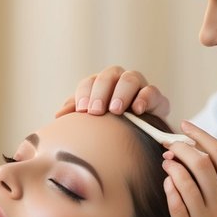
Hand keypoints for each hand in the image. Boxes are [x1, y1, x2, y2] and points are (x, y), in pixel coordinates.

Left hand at [55, 65, 170, 119]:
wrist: (142, 140)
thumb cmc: (112, 128)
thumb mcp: (94, 121)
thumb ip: (77, 113)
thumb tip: (60, 115)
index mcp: (102, 86)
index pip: (90, 82)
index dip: (84, 94)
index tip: (81, 110)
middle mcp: (120, 82)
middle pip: (109, 75)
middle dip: (101, 92)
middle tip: (96, 111)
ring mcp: (140, 88)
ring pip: (130, 79)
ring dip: (121, 93)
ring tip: (115, 110)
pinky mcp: (157, 99)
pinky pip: (152, 92)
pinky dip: (144, 98)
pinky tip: (137, 110)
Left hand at [161, 122, 216, 216]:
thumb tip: (191, 147)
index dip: (201, 135)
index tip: (185, 126)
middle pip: (202, 163)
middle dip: (182, 148)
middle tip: (169, 145)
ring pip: (186, 181)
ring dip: (172, 166)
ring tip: (166, 163)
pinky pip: (175, 202)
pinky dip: (168, 187)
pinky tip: (166, 183)